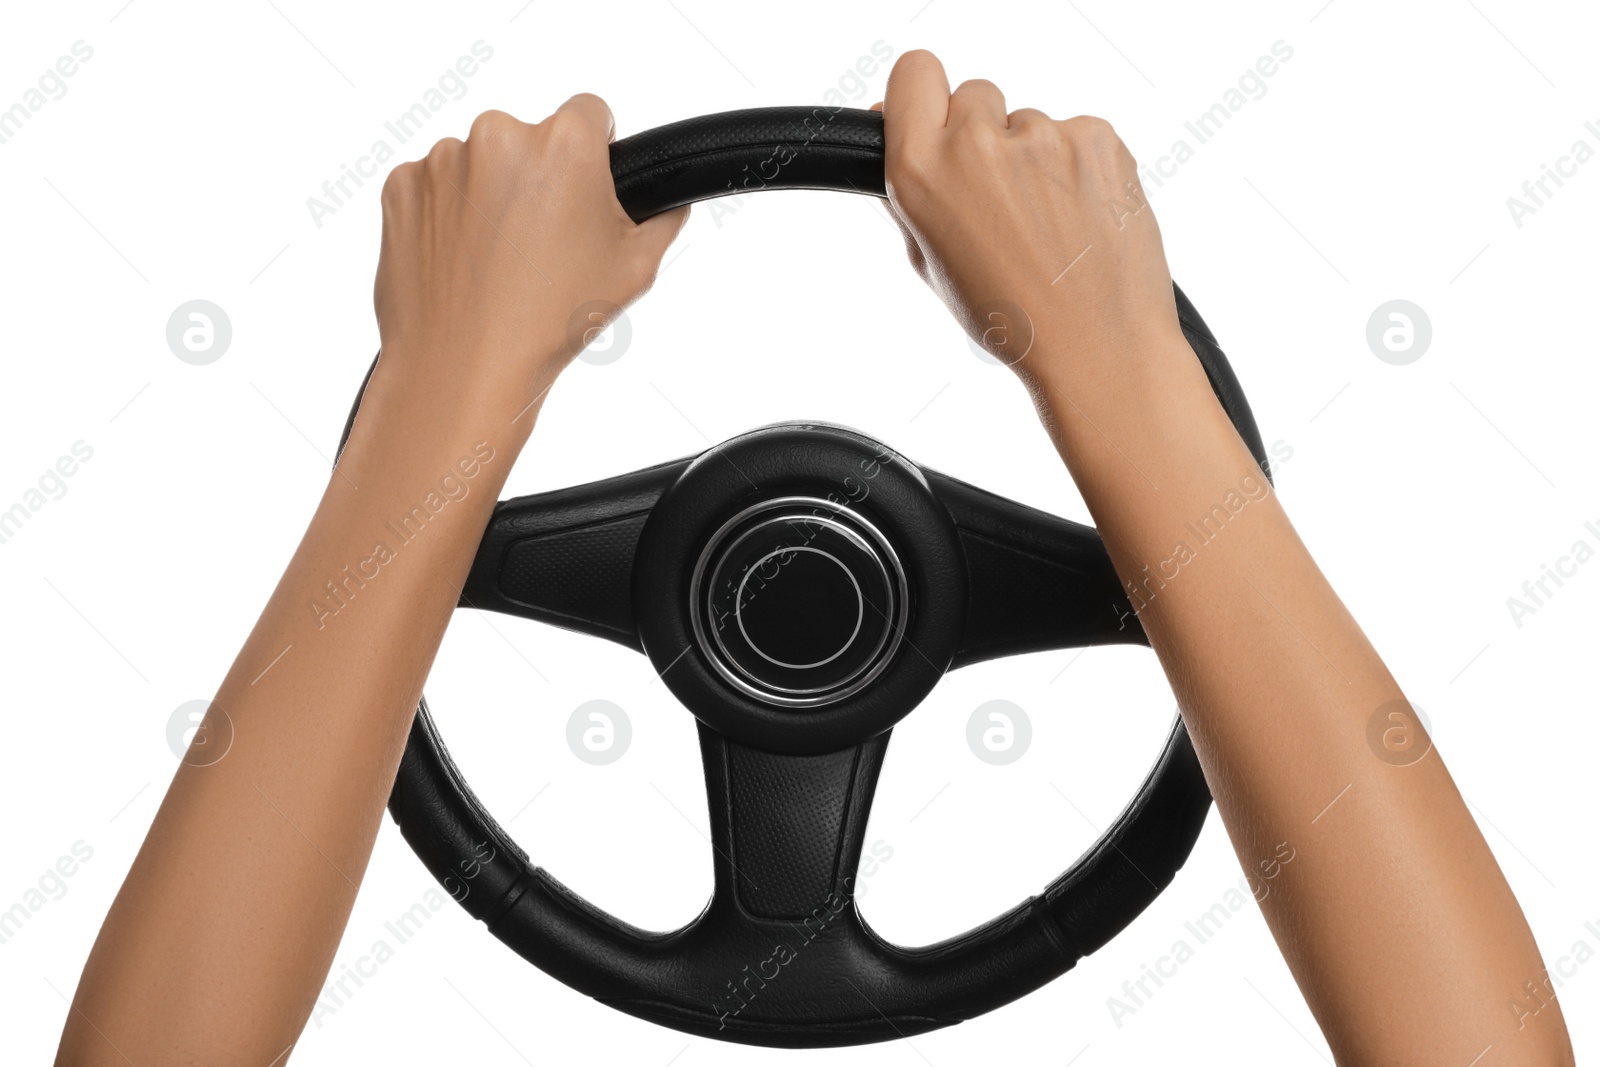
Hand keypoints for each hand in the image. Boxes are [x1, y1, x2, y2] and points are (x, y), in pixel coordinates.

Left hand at [371, 94, 688, 413]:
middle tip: (544, 242)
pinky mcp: (402, 187)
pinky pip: (435, 187)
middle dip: (540, 178)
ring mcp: (442, 160)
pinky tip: (465, 261)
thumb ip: (662, 221)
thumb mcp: (634, 270)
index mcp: (562, 144)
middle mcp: (497, 136)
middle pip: (530, 139)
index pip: (589, 112)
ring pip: (479, 163)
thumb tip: (668, 205)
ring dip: (491, 196)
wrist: (463, 367)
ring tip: (501, 261)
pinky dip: (448, 215)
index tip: (585, 188)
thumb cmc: (548, 322)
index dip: (595, 152)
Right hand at [873, 51, 1183, 384]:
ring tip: (1049, 226)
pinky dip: (1079, 168)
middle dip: (983, 135)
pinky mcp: (1098, 138)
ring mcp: (1043, 136)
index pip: (913, 73)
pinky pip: (1077, 135)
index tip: (937, 123)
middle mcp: (978, 144)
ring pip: (1029, 121)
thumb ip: (911, 187)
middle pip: (974, 94)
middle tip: (1001, 201)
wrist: (1096, 347)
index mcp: (922, 172)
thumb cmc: (1013, 318)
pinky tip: (1080, 219)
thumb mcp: (931, 261)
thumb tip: (894, 122)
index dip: (925, 97)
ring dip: (1035, 160)